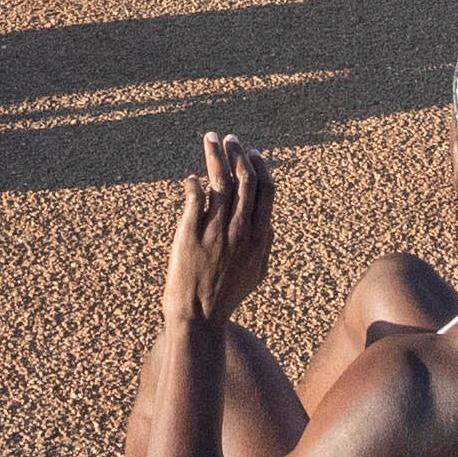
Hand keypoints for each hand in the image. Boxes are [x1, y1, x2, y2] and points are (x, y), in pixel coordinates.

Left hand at [164, 131, 278, 328]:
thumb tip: (267, 220)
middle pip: (244, 178)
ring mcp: (214, 229)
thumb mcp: (256, 272)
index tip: (252, 152)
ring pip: (218, 180)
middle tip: (230, 139)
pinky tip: (190, 179)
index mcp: (259, 236)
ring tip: (211, 139)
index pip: (265, 190)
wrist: (198, 317)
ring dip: (215, 155)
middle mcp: (239, 228)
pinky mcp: (189, 232)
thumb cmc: (227, 296)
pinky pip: (193, 196)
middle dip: (238, 153)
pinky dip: (192, 183)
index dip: (260, 166)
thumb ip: (264, 244)